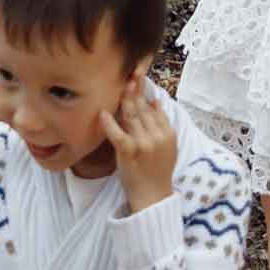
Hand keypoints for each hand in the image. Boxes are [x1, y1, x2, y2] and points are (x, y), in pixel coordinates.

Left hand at [100, 72, 177, 213]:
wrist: (153, 196)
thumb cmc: (157, 171)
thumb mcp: (167, 146)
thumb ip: (161, 124)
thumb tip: (154, 100)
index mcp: (168, 133)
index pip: (153, 107)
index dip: (144, 92)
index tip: (137, 77)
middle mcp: (157, 136)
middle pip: (142, 108)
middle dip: (135, 89)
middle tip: (128, 73)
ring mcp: (143, 143)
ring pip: (131, 116)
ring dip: (124, 99)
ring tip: (119, 84)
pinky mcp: (129, 152)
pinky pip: (118, 133)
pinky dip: (109, 123)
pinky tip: (102, 112)